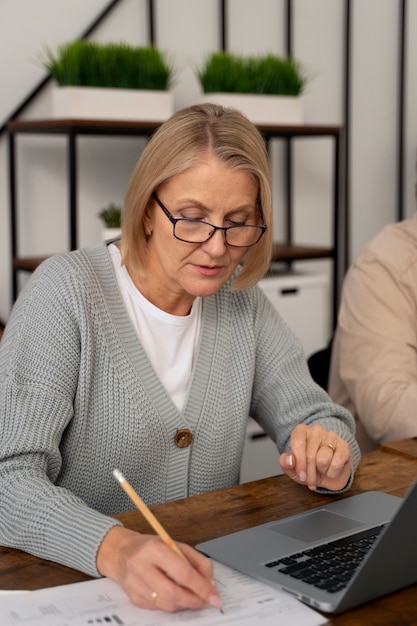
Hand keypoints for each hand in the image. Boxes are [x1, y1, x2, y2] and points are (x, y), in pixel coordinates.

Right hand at [96, 526, 221, 611]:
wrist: (120, 552)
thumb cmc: (149, 547)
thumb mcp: (174, 544)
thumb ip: (195, 560)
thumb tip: (210, 581)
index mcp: (153, 549)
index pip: (182, 572)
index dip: (201, 586)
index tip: (214, 595)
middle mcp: (141, 567)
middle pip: (173, 593)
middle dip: (194, 600)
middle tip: (206, 600)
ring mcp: (134, 585)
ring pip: (167, 604)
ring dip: (185, 603)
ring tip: (193, 596)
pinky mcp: (133, 598)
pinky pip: (159, 608)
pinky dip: (172, 604)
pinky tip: (177, 596)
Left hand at [279, 423, 350, 490]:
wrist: (329, 475)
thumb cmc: (309, 469)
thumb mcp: (293, 469)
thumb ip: (285, 463)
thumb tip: (289, 459)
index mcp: (301, 431)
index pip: (298, 443)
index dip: (299, 463)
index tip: (301, 476)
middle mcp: (316, 430)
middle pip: (310, 454)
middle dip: (310, 472)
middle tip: (310, 480)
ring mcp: (331, 436)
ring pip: (323, 459)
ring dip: (321, 471)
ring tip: (321, 471)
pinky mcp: (344, 445)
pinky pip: (336, 463)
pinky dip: (332, 472)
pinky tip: (331, 471)